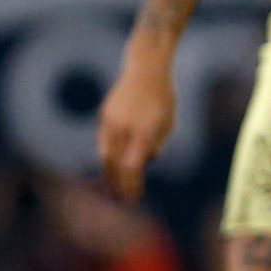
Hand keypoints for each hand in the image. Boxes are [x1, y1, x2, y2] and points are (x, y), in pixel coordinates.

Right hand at [97, 57, 175, 202]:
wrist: (145, 70)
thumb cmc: (163, 100)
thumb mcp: (167, 125)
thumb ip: (153, 147)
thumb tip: (140, 165)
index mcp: (143, 132)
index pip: (132, 167)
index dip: (132, 185)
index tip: (134, 197)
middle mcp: (124, 128)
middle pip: (115, 165)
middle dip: (118, 185)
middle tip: (122, 200)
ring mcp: (111, 121)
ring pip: (105, 155)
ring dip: (109, 175)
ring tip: (113, 188)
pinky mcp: (104, 117)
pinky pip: (103, 142)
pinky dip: (107, 157)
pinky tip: (111, 167)